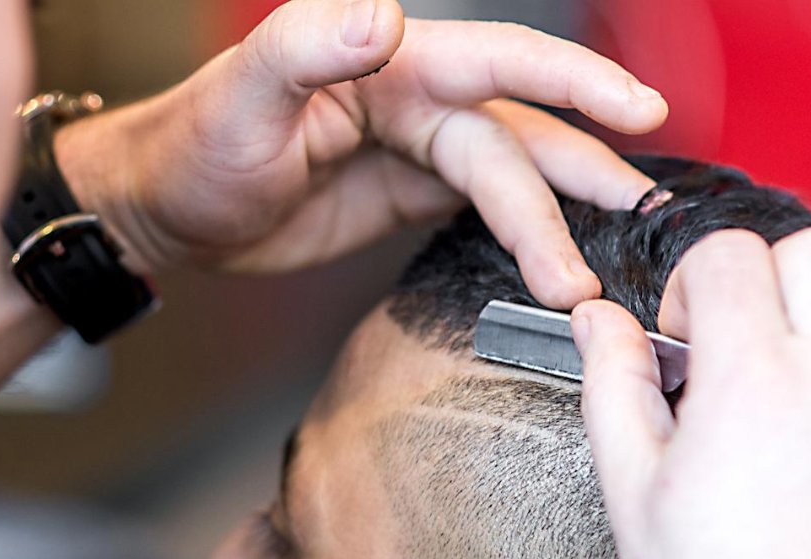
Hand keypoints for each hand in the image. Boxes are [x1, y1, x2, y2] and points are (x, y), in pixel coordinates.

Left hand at [57, 0, 666, 308]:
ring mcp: (418, 152)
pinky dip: (527, 232)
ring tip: (593, 280)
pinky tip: (559, 257)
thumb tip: (381, 14)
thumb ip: (305, 48)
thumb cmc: (192, 147)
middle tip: (628, 238)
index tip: (641, 110)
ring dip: (556, 226)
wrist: (170, 209)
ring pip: (511, 181)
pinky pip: (485, 208)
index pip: (499, 65)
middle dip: (572, 191)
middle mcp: (417, 100)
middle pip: (517, 141)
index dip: (574, 83)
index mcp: (389, 65)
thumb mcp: (239, 96)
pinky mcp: (410, 196)